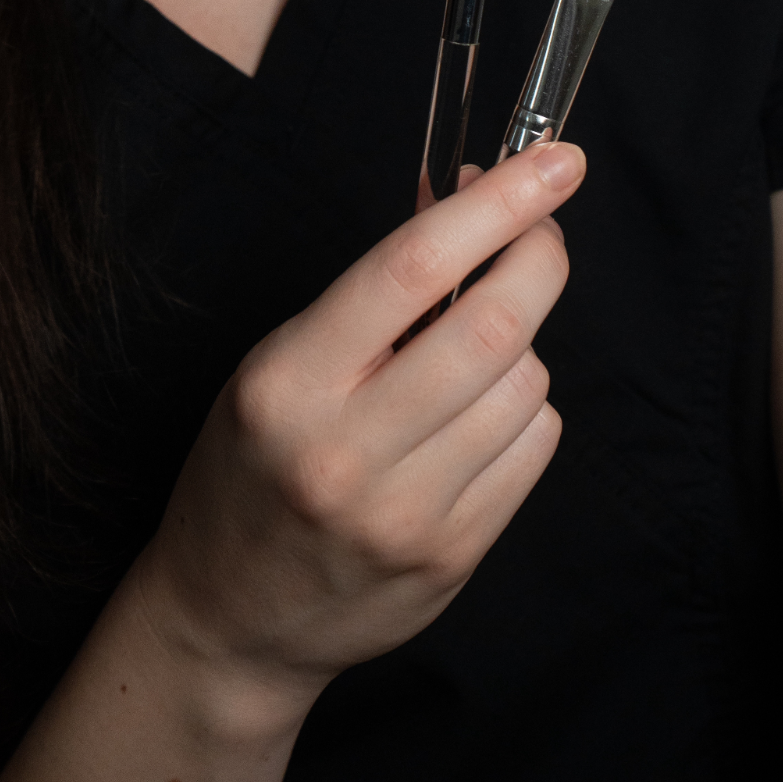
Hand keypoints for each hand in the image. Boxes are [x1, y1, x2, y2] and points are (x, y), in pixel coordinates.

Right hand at [134, 142, 581, 734]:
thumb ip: (372, 298)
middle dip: (540, 256)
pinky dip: (525, 410)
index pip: (413, 268)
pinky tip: (478, 415)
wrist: (229, 619)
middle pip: (492, 326)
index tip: (553, 163)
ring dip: (523, 345)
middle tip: (542, 229)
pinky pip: (533, 449)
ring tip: (472, 352)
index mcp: (290, 381)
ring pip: (526, 386)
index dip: (496, 205)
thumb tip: (468, 205)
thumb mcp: (278, 362)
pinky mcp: (453, 558)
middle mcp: (349, 449)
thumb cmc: (252, 466)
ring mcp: (408, 513)